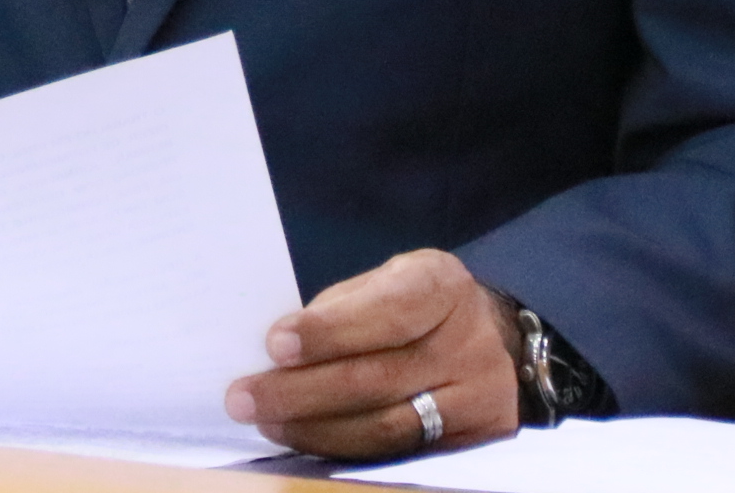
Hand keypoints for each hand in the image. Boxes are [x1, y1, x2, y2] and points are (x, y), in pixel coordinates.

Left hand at [225, 248, 518, 458]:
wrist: (489, 339)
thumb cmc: (415, 305)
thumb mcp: (386, 282)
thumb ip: (341, 310)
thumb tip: (277, 353)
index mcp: (444, 286)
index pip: (387, 312)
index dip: (330, 331)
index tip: (274, 345)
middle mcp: (470, 342)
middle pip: (379, 378)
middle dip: (303, 391)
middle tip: (245, 397)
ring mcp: (479, 397)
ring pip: (388, 426)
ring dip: (317, 429)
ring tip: (267, 422)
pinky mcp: (475, 440)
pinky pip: (401, 453)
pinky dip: (346, 450)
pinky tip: (306, 441)